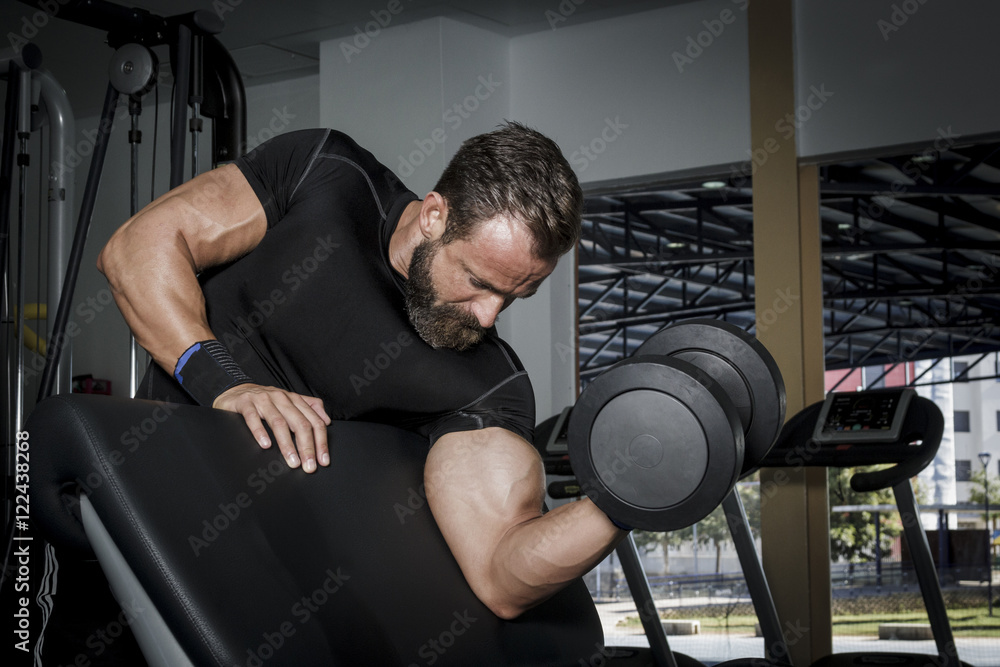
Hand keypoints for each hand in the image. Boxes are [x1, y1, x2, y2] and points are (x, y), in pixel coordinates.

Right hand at [213, 384, 330, 472]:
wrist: (236, 391)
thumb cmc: (266, 401)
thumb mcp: (290, 402)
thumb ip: (310, 408)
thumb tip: (327, 421)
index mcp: (294, 400)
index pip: (314, 421)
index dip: (321, 442)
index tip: (323, 460)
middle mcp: (281, 398)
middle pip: (300, 423)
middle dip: (307, 447)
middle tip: (309, 466)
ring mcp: (263, 400)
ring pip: (279, 422)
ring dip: (287, 444)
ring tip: (292, 461)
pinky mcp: (245, 403)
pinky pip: (253, 418)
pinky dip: (260, 432)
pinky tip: (266, 445)